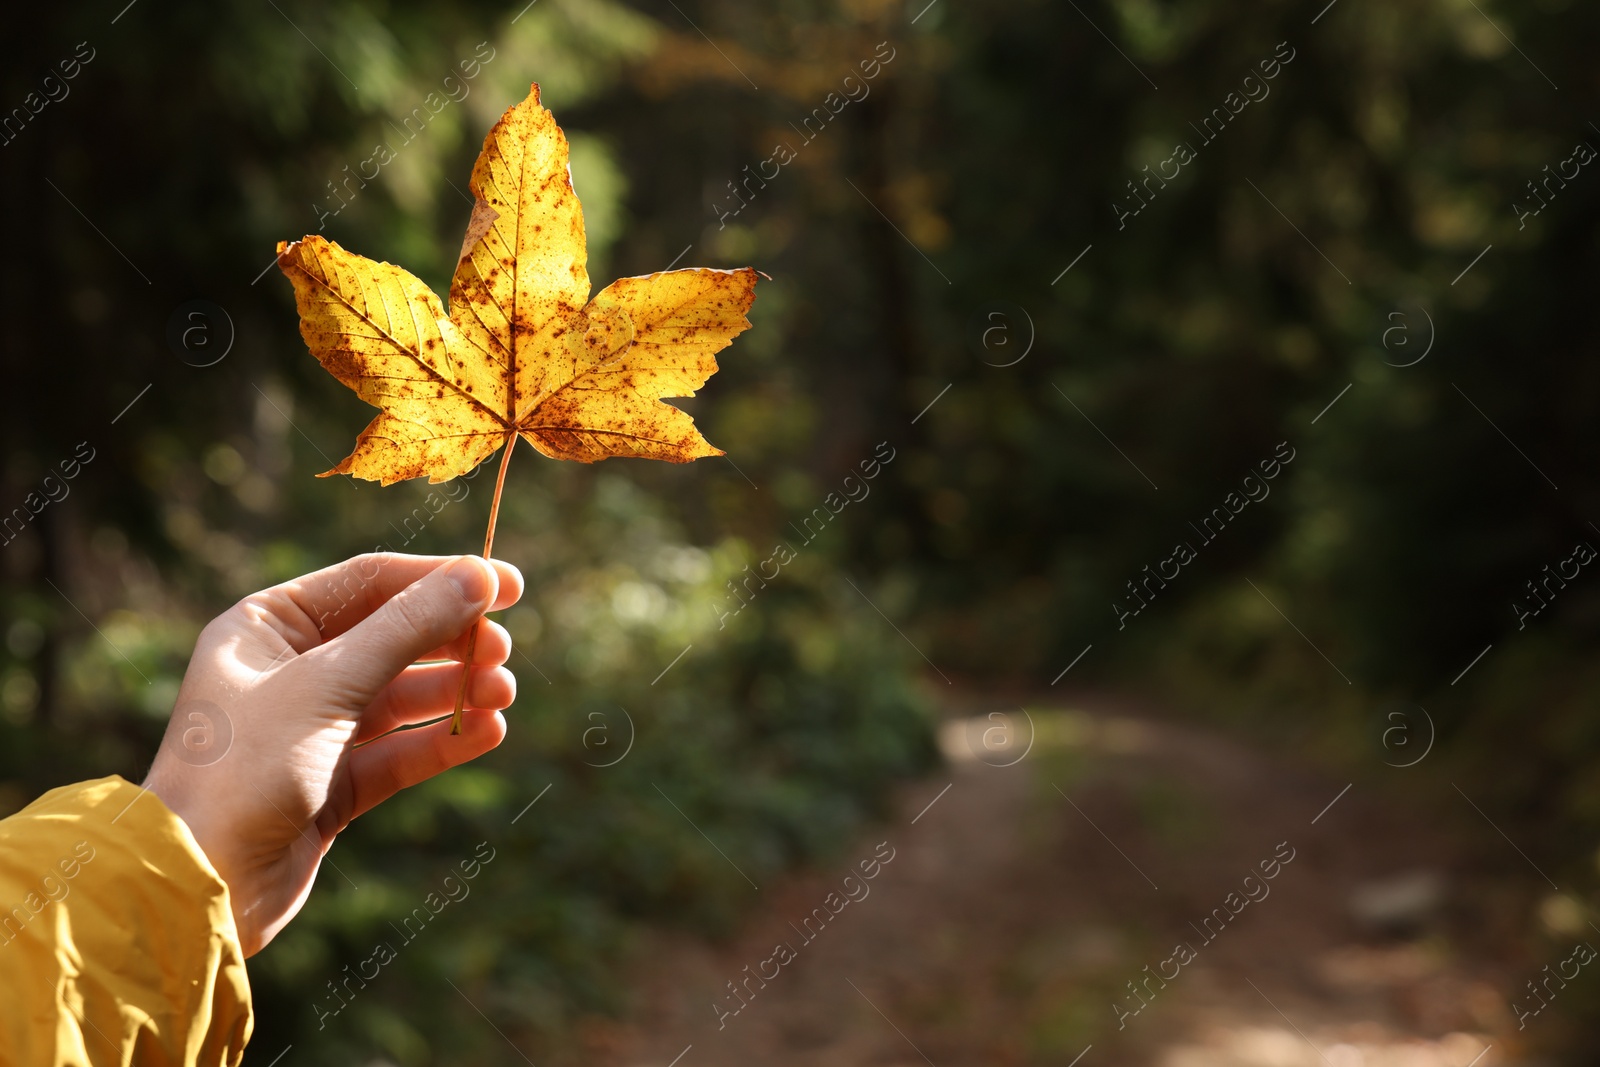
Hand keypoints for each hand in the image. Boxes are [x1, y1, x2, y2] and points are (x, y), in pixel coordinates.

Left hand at [143, 553, 522, 955]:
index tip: (508, 585)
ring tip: (502, 694)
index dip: (441, 578)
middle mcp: (287, 670)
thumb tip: (479, 576)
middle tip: (502, 651)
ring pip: (401, 697)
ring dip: (454, 693)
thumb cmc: (245, 767)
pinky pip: (399, 750)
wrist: (199, 884)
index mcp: (266, 626)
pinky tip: (487, 732)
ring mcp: (310, 729)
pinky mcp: (331, 785)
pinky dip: (443, 741)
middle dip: (452, 642)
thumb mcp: (330, 684)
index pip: (369, 582)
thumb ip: (408, 627)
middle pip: (392, 637)